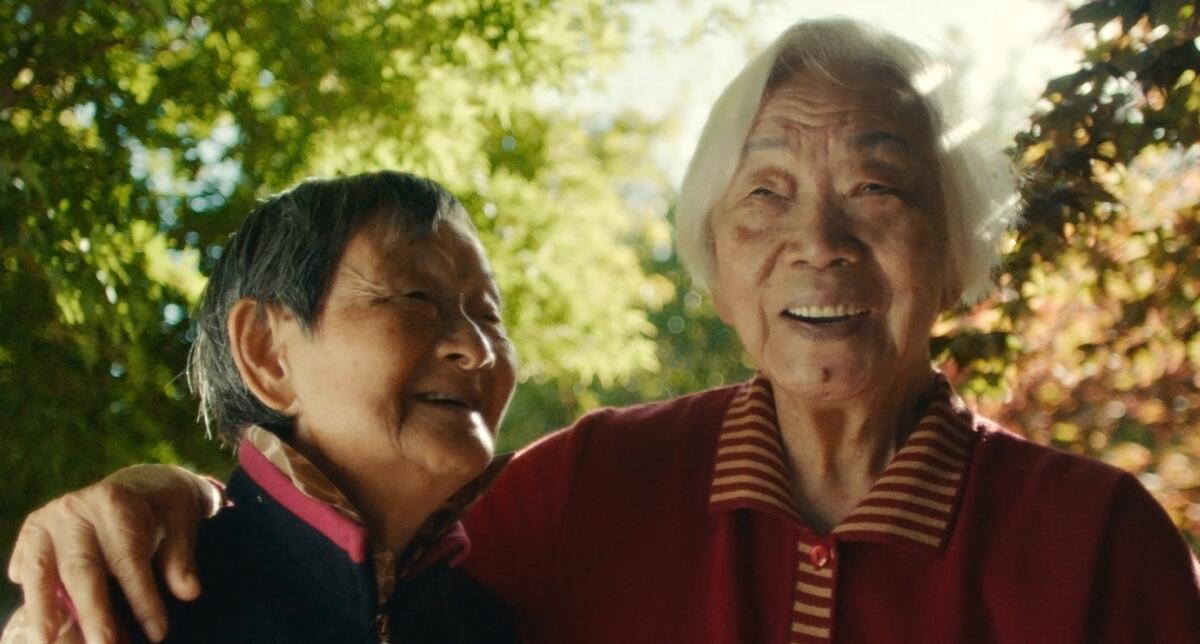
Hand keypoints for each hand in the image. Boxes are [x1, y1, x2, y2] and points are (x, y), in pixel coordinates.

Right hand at [6, 465, 217, 643]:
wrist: (141, 483)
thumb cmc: (164, 509)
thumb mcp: (181, 524)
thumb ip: (181, 559)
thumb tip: (189, 592)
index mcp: (116, 502)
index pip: (128, 558)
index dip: (142, 599)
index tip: (158, 632)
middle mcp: (77, 509)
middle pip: (82, 569)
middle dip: (93, 613)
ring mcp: (49, 520)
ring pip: (42, 571)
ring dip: (44, 610)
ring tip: (48, 642)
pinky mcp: (34, 532)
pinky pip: (27, 567)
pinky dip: (32, 596)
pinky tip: (41, 626)